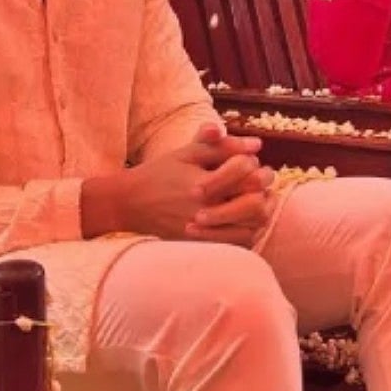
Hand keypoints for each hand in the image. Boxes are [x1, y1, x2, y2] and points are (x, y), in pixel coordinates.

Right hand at [80, 123, 269, 244]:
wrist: (129, 204)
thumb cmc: (160, 173)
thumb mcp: (187, 152)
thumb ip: (220, 145)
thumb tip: (257, 144)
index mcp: (203, 183)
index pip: (245, 171)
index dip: (251, 163)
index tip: (245, 162)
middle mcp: (205, 210)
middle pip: (254, 202)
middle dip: (262, 188)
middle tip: (259, 181)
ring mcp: (205, 231)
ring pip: (252, 226)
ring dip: (260, 210)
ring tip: (254, 198)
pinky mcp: (202, 245)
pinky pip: (239, 243)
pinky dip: (249, 230)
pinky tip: (245, 217)